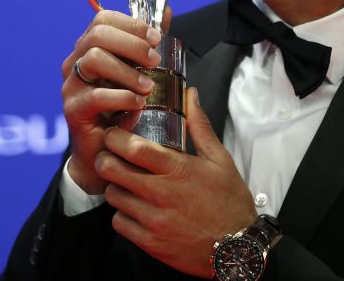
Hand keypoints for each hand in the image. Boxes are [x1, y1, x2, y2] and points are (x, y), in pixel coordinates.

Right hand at [61, 10, 162, 194]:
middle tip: (155, 60)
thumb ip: (148, 42)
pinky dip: (122, 97)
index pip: (103, 19)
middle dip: (132, 44)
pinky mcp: (73, 109)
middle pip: (98, 34)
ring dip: (127, 71)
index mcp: (90, 47)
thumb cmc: (121, 109)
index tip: (156, 38)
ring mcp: (71, 85)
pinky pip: (95, 96)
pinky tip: (138, 104)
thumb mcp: (137, 72)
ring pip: (94, 59)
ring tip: (149, 86)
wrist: (106, 152)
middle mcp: (75, 62)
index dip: (131, 24)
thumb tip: (166, 10)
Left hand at [95, 87, 256, 277]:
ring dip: (115, 186)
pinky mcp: (149, 242)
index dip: (115, 137)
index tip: (113, 133)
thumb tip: (190, 94)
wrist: (237, 249)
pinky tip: (134, 207)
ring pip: (113, 195)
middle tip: (110, 155)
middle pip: (112, 170)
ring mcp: (153, 220)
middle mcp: (161, 194)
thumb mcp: (220, 159)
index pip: (133, 147)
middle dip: (106, 159)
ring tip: (126, 182)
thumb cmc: (229, 201)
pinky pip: (118, 222)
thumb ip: (200, 126)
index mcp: (178, 169)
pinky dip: (122, 213)